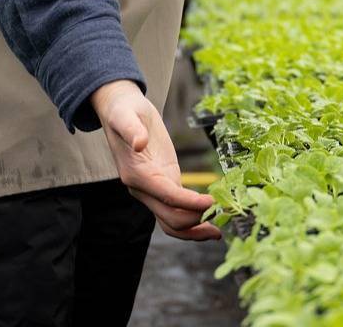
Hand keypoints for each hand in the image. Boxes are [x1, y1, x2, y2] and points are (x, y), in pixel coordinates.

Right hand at [92, 80, 221, 240]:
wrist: (119, 109)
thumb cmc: (124, 111)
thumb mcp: (126, 114)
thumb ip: (132, 130)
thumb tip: (139, 142)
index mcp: (136, 174)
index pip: (166, 196)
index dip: (189, 203)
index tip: (211, 202)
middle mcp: (142, 188)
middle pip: (169, 218)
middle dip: (195, 221)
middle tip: (223, 219)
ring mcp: (152, 189)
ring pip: (171, 222)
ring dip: (194, 230)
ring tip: (218, 232)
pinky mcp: (163, 184)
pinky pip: (176, 210)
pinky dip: (193, 218)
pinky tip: (211, 217)